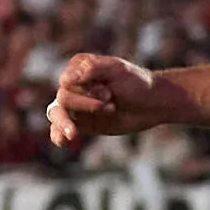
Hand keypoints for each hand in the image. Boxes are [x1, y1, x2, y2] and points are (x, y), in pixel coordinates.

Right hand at [45, 51, 169, 151]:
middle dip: (86, 105)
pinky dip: (57, 135)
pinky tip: (61, 142)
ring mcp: (76, 104)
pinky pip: (61, 129)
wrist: (152, 104)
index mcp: (79, 67)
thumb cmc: (137, 83)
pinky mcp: (81, 122)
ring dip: (65, 123)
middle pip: (63, 98)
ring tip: (73, 134)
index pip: (67, 82)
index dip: (85, 91)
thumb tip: (66, 78)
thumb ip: (94, 69)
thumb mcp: (119, 70)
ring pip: (56, 114)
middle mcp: (74, 85)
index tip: (108, 94)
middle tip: (111, 106)